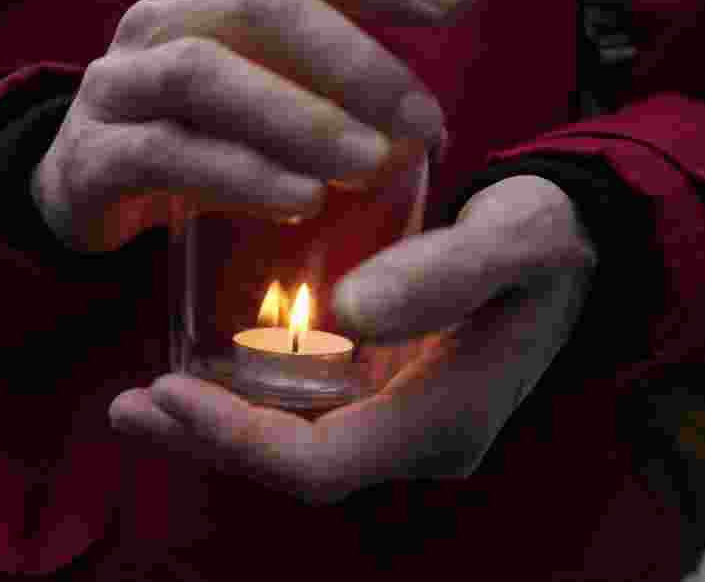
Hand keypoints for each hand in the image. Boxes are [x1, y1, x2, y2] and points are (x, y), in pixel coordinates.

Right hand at [31, 0, 472, 250]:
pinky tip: (300, 201)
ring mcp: (122, 84)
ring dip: (300, 118)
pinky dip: (241, 174)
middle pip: (260, 6)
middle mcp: (168, 24)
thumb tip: (425, 136)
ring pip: (207, 73)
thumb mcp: (265, 111)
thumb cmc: (200, 146)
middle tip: (420, 125)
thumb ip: (331, 105)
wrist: (86, 193)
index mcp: (219, 5)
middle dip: (353, 61)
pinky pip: (166, 153)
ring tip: (368, 164)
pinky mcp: (92, 154)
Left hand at [109, 175, 596, 502]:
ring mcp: (405, 420)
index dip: (238, 438)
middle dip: (211, 441)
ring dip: (221, 427)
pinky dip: (251, 402)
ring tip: (146, 397)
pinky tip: (208, 368)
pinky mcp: (392, 393)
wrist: (572, 243)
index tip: (165, 389)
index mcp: (445, 422)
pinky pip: (310, 416)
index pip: (322, 462)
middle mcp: (419, 439)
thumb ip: (445, 272)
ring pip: (297, 446)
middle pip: (296, 466)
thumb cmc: (545, 238)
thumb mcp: (513, 239)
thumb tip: (352, 314)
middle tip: (132, 403)